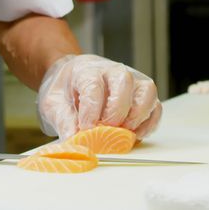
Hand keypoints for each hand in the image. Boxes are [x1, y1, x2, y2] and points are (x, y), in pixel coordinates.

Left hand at [37, 54, 162, 140]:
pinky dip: (149, 123)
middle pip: (124, 82)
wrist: (73, 78)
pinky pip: (155, 106)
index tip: (85, 127)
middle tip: (106, 129)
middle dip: (117, 110)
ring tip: (124, 133)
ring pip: (146, 90)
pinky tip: (136, 135)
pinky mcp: (142, 94)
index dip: (91, 109)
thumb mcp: (53, 103)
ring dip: (138, 115)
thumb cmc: (66, 89)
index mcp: (87, 70)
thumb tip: (73, 139)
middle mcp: (113, 71)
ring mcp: (132, 80)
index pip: (94, 85)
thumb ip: (63, 120)